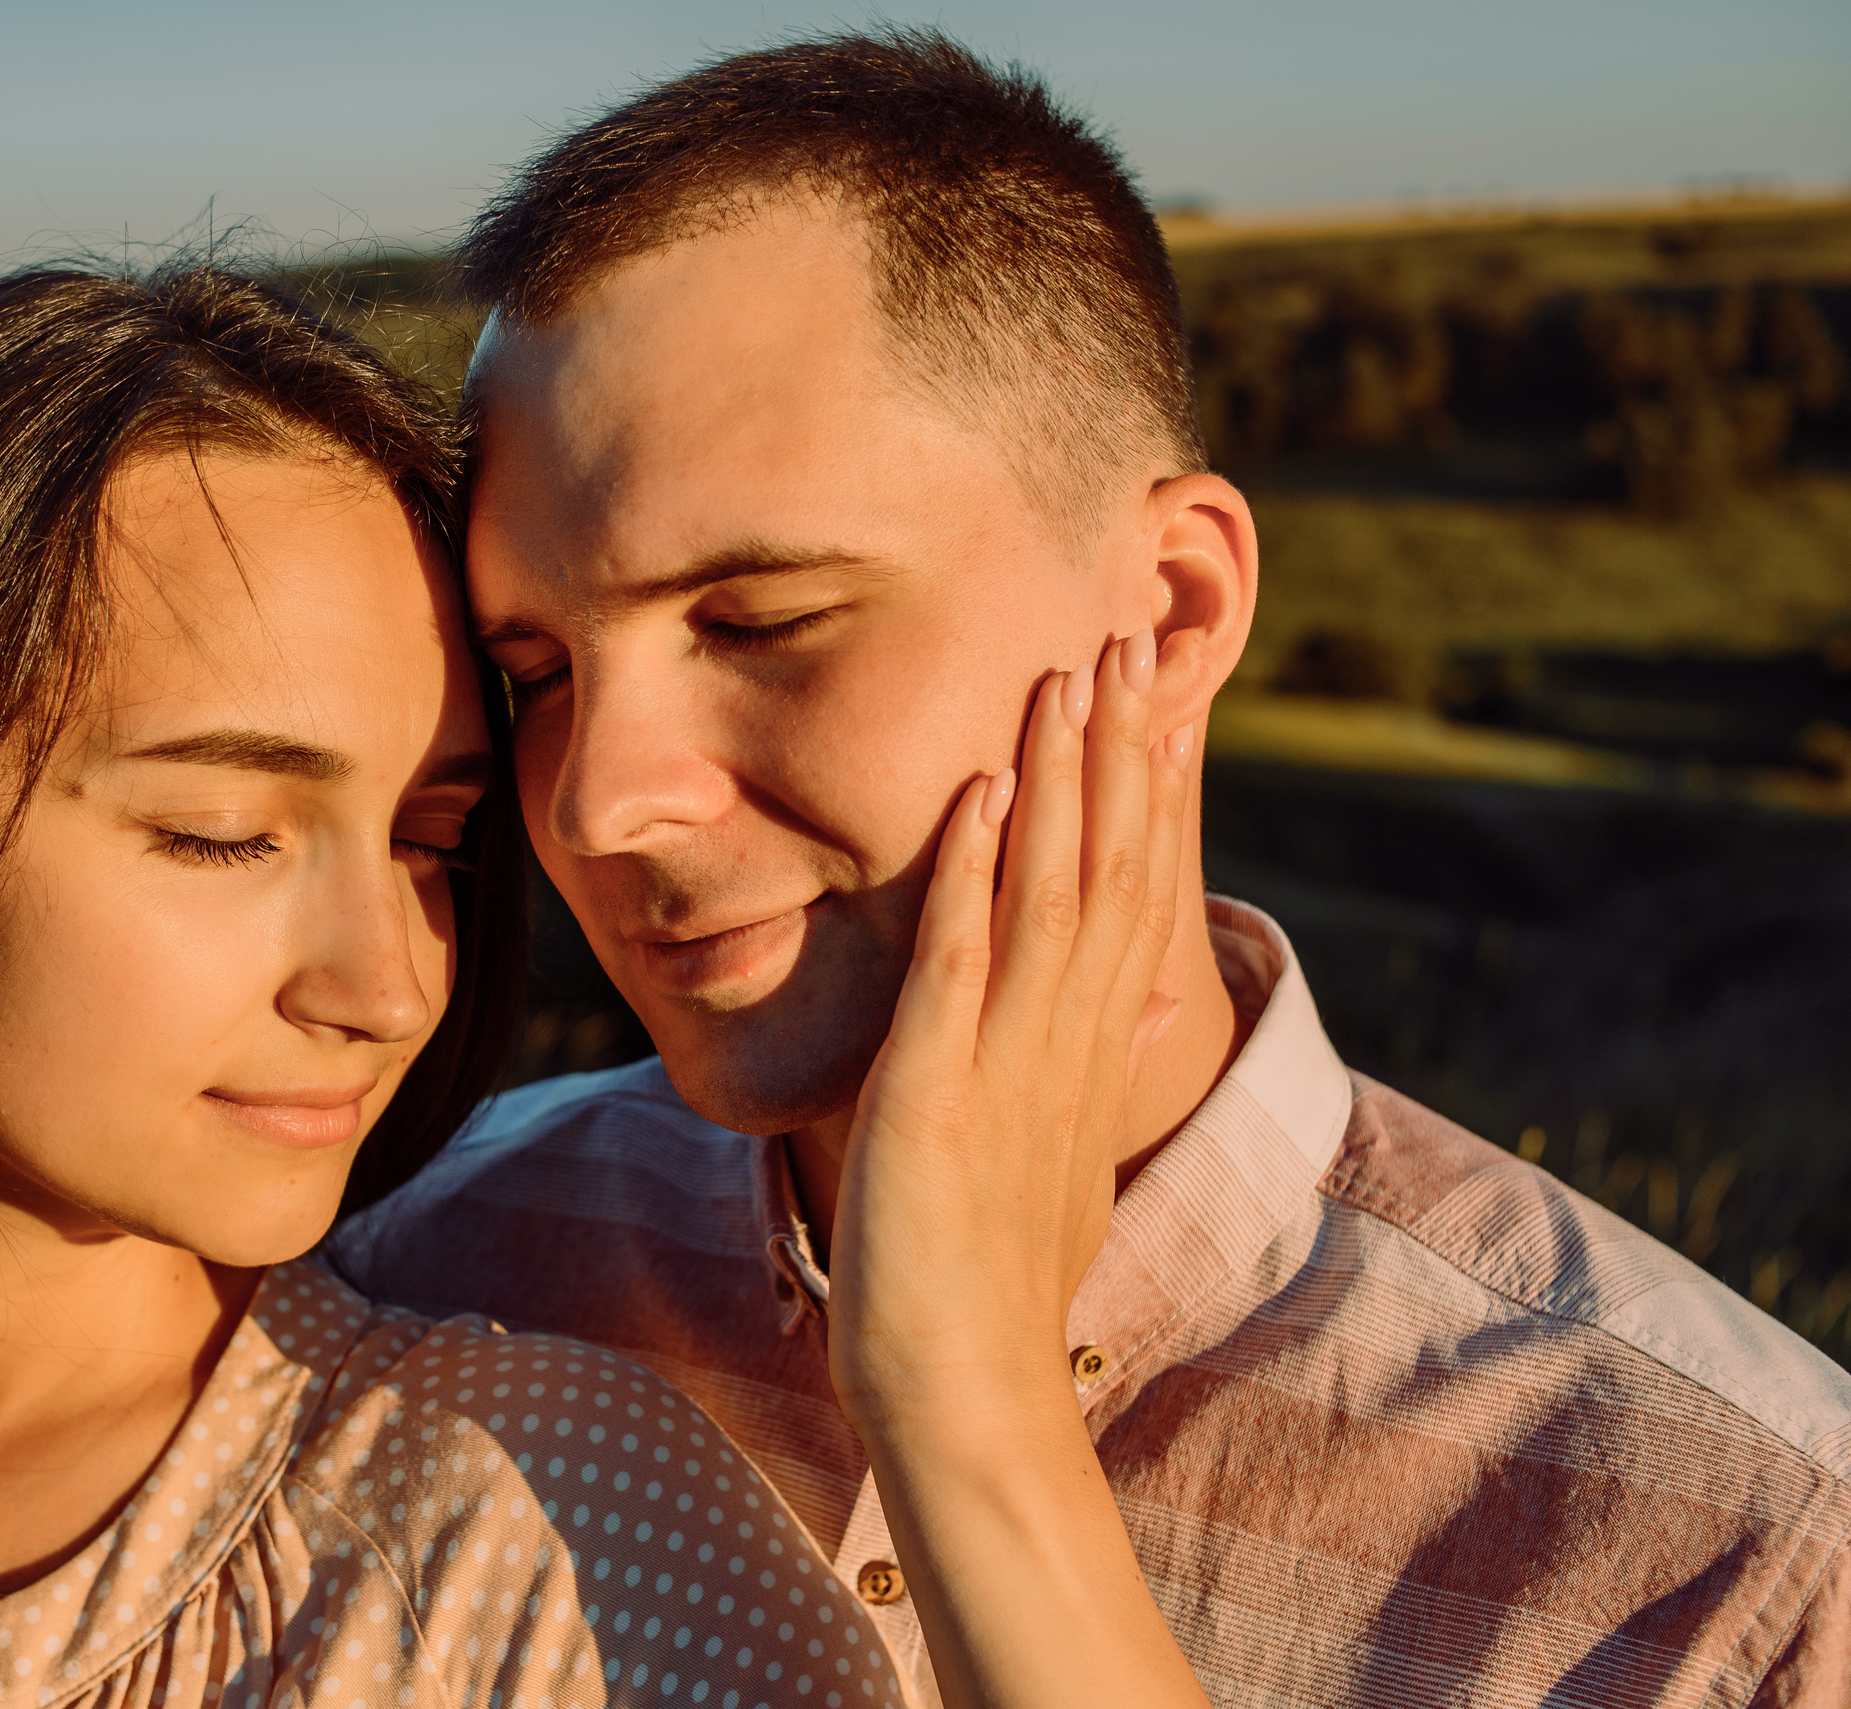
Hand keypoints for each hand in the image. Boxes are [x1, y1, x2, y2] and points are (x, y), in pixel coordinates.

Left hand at [828, 629, 1188, 1415]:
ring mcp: (1009, 1064)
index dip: (1144, 798)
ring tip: (1069, 677)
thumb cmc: (983, 1293)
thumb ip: (1057, 1094)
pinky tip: (977, 792)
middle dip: (1118, 754)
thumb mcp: (1043, 1170)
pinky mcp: (940, 1090)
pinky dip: (971, 872)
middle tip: (1130, 644)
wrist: (963, 1394)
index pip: (1128, 901)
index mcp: (1085, 1057)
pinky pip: (961, 959)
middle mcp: (1066, 1046)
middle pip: (1108, 872)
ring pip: (1050, 893)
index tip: (1160, 706)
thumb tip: (1086, 1056)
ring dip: (1060, 781)